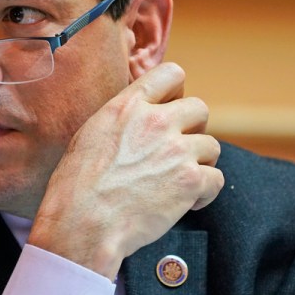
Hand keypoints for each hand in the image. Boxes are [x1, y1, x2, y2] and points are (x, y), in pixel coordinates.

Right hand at [28, 62, 223, 278]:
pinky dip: (205, 193)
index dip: (176, 93)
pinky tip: (186, 202)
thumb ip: (122, 118)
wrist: (84, 221)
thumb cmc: (77, 184)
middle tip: (176, 151)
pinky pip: (217, 178)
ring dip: (200, 163)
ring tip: (178, 181)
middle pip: (199, 108)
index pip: (171, 74)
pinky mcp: (191, 181)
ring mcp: (177, 150)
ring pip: (212, 146)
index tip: (170, 111)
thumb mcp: (92, 133)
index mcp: (129, 106)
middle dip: (193, 129)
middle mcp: (156, 121)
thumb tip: (138, 118)